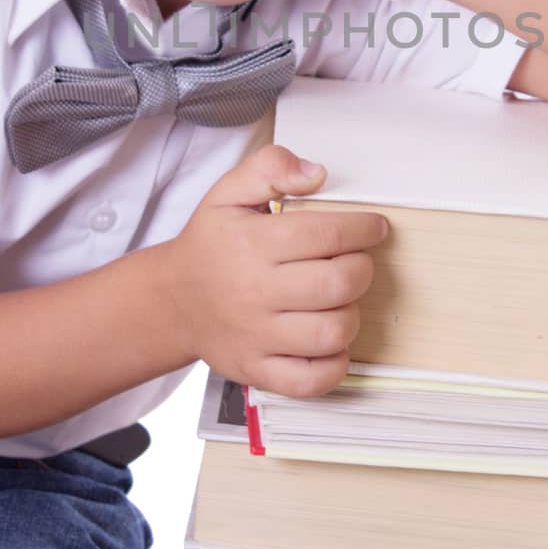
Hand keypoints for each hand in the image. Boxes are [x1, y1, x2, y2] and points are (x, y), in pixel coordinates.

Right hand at [165, 144, 388, 397]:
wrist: (173, 300)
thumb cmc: (211, 245)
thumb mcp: (229, 192)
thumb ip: (271, 168)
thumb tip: (316, 174)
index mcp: (252, 244)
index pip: (327, 234)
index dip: (363, 228)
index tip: (374, 227)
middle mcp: (255, 292)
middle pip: (337, 284)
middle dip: (362, 268)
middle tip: (356, 261)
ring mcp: (256, 337)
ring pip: (332, 332)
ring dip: (351, 313)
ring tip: (340, 299)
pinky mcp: (257, 370)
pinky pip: (311, 380)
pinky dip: (335, 365)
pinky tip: (331, 341)